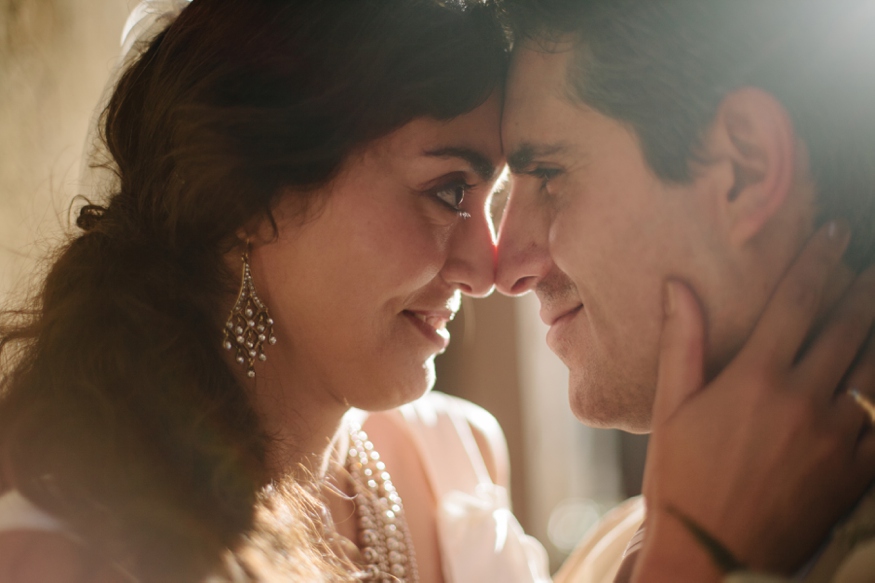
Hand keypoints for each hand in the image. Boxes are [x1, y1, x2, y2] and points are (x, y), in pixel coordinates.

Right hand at [637, 221, 874, 578]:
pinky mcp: (854, 472)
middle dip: (864, 285)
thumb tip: (678, 285)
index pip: (796, 301)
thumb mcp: (670, 408)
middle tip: (872, 261)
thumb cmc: (681, 479)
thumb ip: (682, 341)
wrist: (711, 555)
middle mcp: (803, 398)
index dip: (818, 260)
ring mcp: (836, 436)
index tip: (835, 231)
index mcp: (755, 377)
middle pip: (848, 325)